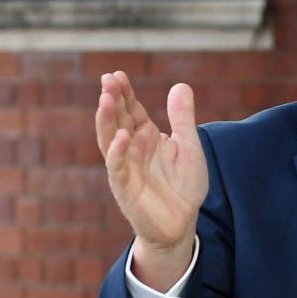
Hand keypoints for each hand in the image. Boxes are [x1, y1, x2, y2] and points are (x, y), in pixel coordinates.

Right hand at [95, 71, 208, 289]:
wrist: (182, 222)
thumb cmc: (183, 185)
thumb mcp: (189, 147)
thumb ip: (183, 118)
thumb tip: (181, 85)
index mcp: (146, 136)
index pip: (131, 109)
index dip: (124, 92)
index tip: (117, 74)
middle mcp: (131, 148)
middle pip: (117, 119)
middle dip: (112, 99)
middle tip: (108, 80)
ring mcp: (125, 166)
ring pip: (109, 139)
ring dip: (107, 120)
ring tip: (107, 99)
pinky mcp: (125, 186)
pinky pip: (118, 166)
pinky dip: (117, 151)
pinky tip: (121, 136)